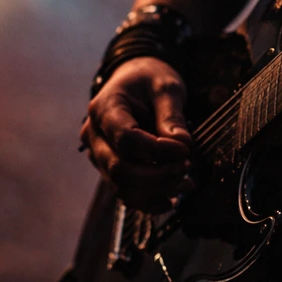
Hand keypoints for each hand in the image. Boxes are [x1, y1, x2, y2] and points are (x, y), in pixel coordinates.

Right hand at [80, 57, 193, 212]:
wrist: (134, 80)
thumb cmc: (149, 79)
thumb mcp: (166, 87)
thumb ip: (172, 116)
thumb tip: (183, 145)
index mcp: (104, 109)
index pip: (126, 139)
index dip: (158, 150)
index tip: (185, 150)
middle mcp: (94, 135)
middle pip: (120, 169)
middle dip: (158, 176)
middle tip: (187, 168)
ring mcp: (99, 154)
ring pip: (121, 186)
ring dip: (156, 191)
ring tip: (185, 183)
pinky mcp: (109, 168)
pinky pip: (125, 193)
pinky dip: (149, 201)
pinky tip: (171, 199)